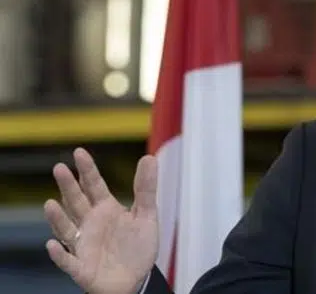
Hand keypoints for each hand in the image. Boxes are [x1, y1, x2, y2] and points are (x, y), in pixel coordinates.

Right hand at [43, 148, 158, 293]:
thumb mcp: (146, 216)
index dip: (87, 170)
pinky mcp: (81, 267)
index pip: (94, 186)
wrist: (135, 280)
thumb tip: (149, 157)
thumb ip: (146, 189)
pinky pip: (67, 261)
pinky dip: (59, 254)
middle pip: (77, 202)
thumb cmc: (136, 247)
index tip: (78, 152)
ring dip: (58, 218)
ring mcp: (83, 245)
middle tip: (59, 168)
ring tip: (50, 204)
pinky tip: (52, 245)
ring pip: (67, 229)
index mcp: (106, 209)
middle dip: (69, 187)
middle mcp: (90, 224)